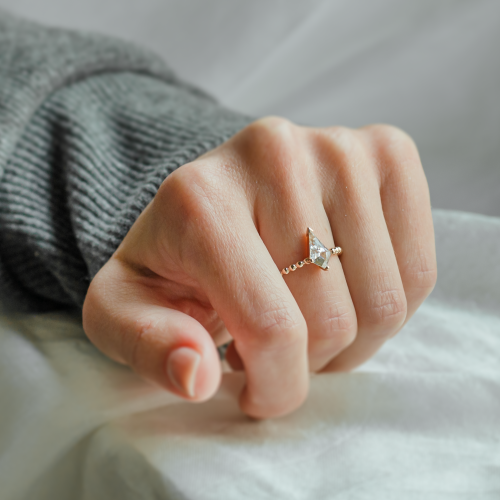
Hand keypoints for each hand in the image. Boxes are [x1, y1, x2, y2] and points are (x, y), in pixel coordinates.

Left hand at [82, 117, 435, 417]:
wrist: (216, 196)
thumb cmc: (176, 260)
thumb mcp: (127, 309)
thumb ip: (147, 346)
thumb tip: (197, 376)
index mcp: (200, 197)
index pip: (271, 328)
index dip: (277, 385)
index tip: (258, 391)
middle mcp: (272, 152)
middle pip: (333, 318)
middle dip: (310, 361)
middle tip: (281, 346)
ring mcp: (337, 146)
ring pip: (386, 301)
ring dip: (351, 337)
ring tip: (310, 319)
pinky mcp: (387, 152)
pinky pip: (420, 268)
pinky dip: (388, 304)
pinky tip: (345, 291)